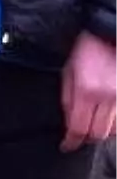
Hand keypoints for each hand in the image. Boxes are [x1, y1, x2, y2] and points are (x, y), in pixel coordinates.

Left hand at [61, 30, 116, 150]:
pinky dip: (116, 124)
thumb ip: (67, 100)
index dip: (71, 142)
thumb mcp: (68, 72)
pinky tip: (108, 119)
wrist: (111, 32)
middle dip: (87, 139)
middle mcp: (107, 96)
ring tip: (94, 126)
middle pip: (98, 134)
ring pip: (114, 130)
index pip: (78, 129)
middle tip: (80, 137)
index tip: (66, 146)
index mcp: (86, 90)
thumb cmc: (87, 49)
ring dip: (103, 131)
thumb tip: (68, 123)